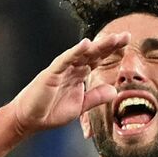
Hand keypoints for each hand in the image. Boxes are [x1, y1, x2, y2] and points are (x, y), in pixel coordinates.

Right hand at [7, 32, 130, 136]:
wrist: (30, 120)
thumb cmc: (51, 111)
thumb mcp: (80, 105)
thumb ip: (96, 97)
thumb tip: (115, 91)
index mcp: (79, 74)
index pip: (98, 59)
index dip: (112, 51)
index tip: (127, 43)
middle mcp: (71, 68)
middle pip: (93, 53)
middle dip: (109, 44)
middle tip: (127, 35)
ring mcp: (61, 69)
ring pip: (82, 54)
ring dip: (97, 46)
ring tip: (113, 38)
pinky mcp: (51, 73)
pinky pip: (65, 60)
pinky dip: (75, 52)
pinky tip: (86, 44)